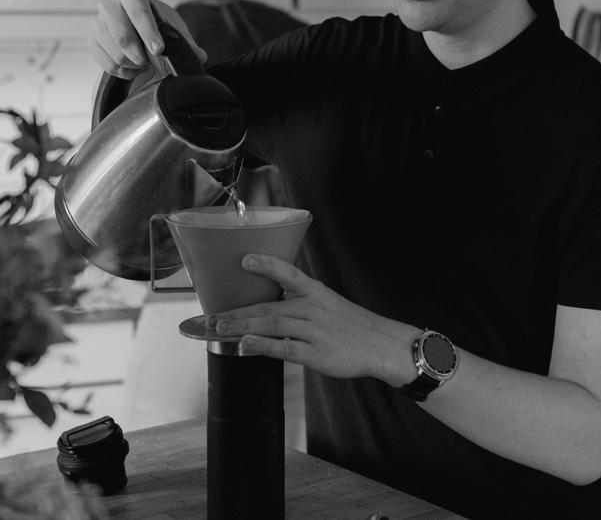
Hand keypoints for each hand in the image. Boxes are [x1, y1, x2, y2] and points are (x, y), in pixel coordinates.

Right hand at [90, 0, 206, 77]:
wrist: (135, 23)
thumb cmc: (156, 21)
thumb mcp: (173, 25)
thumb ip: (186, 40)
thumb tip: (199, 56)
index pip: (139, 12)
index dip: (149, 33)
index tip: (159, 50)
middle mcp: (109, 4)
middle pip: (123, 37)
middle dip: (141, 56)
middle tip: (152, 62)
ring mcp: (97, 23)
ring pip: (116, 54)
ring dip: (134, 65)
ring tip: (145, 63)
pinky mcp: (91, 41)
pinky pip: (107, 64)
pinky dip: (123, 72)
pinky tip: (134, 68)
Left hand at [210, 254, 415, 383]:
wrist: (379, 344)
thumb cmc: (349, 324)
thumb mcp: (327, 302)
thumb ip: (298, 302)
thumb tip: (266, 305)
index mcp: (314, 291)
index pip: (288, 273)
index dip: (266, 264)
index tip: (244, 259)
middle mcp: (311, 308)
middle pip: (267, 306)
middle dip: (234, 311)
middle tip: (208, 317)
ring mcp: (313, 331)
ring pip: (271, 325)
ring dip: (241, 327)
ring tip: (217, 329)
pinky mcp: (315, 353)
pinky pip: (284, 348)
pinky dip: (262, 346)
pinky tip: (245, 344)